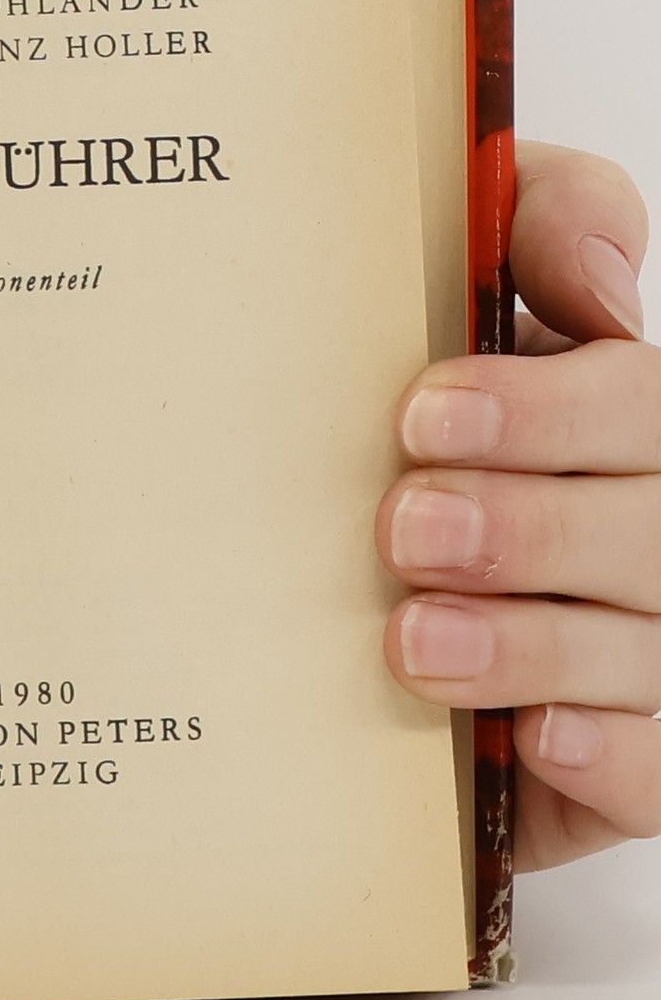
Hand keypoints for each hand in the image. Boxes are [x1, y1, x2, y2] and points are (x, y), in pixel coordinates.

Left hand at [380, 139, 656, 867]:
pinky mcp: (640, 769)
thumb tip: (597, 280)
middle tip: (407, 527)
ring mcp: (659, 657)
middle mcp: (659, 536)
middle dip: (530, 529)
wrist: (368, 629)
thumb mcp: (471, 298)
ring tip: (416, 640)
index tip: (424, 414)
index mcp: (636, 425)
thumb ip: (536, 230)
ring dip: (534, 646)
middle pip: (656, 530)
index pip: (642, 403)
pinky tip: (535, 737)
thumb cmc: (436, 438)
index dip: (548, 408)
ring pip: (653, 657)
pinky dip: (608, 754)